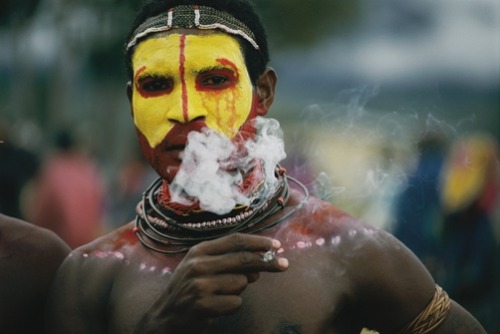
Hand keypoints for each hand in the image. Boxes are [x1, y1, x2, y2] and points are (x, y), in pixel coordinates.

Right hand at [133, 233, 287, 333]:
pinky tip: (215, 308)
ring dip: (238, 291)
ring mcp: (200, 285)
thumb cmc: (187, 290)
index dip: (258, 242)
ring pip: (241, 283)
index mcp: (199, 251)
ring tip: (219, 295)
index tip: (276, 245)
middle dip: (267, 262)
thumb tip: (258, 266)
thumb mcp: (201, 268)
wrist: (163, 318)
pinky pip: (235, 302)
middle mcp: (198, 264)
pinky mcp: (203, 305)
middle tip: (284, 265)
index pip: (235, 240)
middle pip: (243, 258)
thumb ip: (227, 262)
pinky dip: (231, 306)